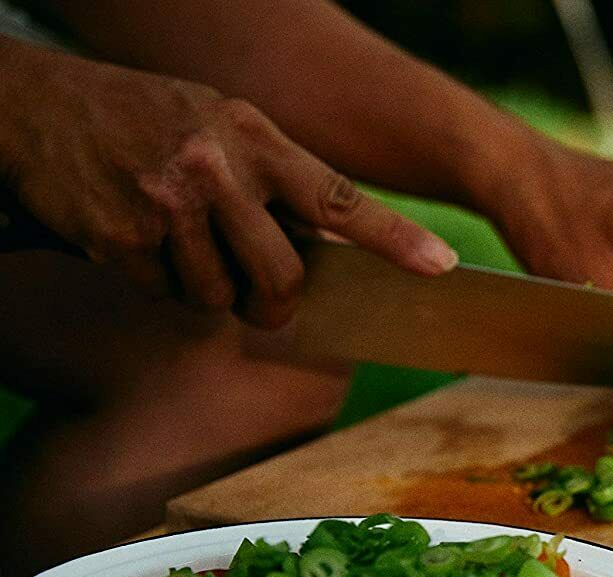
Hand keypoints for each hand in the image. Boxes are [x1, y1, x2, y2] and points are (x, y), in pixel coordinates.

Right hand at [0, 42, 455, 328]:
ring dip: (203, 288)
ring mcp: (169, 204)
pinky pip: (162, 292)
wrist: (34, 105)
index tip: (441, 265)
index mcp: (255, 138)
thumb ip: (275, 178)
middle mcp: (218, 169)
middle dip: (276, 303)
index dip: (394, 237)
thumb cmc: (144, 117)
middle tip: (264, 303)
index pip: (341, 196)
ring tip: (176, 239)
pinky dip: (154, 280)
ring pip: (217, 295)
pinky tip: (133, 236)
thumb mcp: (220, 124)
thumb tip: (332, 244)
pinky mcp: (123, 238)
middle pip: (283, 275)